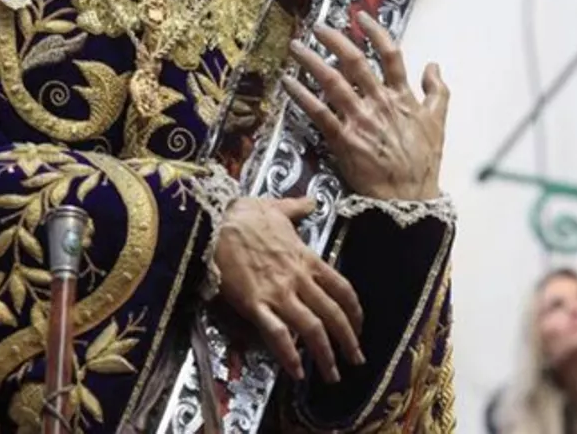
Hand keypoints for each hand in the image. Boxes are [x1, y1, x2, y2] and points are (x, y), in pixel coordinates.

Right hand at [214, 196, 363, 382]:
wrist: (216, 222)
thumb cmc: (245, 215)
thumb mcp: (278, 207)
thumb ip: (298, 207)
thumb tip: (311, 201)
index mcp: (307, 259)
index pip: (342, 288)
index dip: (354, 311)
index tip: (359, 327)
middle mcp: (298, 279)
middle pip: (332, 314)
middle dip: (348, 341)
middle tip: (357, 360)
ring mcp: (278, 293)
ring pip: (311, 328)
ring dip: (325, 355)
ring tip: (332, 375)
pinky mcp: (255, 304)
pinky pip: (277, 334)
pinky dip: (288, 355)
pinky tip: (295, 372)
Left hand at [283, 11, 449, 200]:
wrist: (408, 199)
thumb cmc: (422, 164)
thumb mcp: (438, 123)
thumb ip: (437, 91)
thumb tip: (434, 65)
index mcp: (402, 97)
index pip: (390, 54)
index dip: (376, 31)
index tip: (360, 16)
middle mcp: (379, 103)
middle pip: (355, 62)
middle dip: (335, 40)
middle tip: (318, 27)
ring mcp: (360, 120)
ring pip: (332, 82)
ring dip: (312, 62)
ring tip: (296, 47)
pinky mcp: (342, 140)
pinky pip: (318, 112)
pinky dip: (301, 95)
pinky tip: (288, 82)